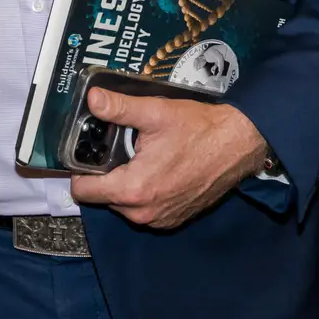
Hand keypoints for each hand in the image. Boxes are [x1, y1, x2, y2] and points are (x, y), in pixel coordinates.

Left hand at [69, 90, 269, 228]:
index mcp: (133, 190)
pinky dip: (144, 192)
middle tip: (120, 148)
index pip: (83, 192)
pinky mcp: (174, 219)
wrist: (238, 145)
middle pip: (103, 197)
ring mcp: (160, 219)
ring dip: (126, 184)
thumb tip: (93, 99)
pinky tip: (157, 169)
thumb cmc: (199, 129)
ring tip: (141, 156)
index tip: (87, 152)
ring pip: (123, 204)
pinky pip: (144, 209)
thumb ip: (119, 108)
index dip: (79, 170)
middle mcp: (144, 213)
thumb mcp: (155, 113)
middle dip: (106, 174)